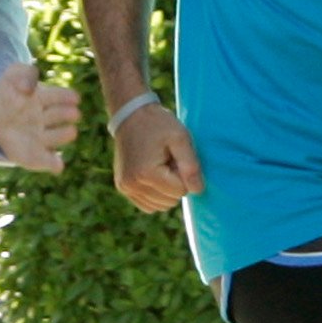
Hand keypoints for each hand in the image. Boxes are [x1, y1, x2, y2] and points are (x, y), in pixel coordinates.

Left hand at [0, 61, 80, 175]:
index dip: (66, 97)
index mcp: (44, 98)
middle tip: (74, 114)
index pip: (58, 96)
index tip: (75, 98)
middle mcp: (46, 119)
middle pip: (60, 115)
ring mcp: (41, 137)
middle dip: (67, 114)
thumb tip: (28, 88)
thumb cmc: (8, 92)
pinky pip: (44, 161)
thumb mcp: (12, 75)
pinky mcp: (33, 155)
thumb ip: (23, 73)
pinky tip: (58, 166)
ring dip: (63, 135)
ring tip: (71, 132)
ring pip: (56, 137)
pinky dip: (52, 164)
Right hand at [112, 99, 204, 214]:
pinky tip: (154, 176)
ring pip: (160, 206)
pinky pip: (148, 205)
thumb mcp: (180, 138)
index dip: (183, 174)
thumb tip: (197, 191)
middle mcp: (133, 184)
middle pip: (171, 201)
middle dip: (174, 183)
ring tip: (160, 166)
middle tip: (167, 160)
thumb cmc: (159, 125)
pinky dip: (156, 195)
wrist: (131, 116)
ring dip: (165, 190)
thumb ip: (191, 165)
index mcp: (147, 173)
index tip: (175, 157)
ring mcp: (126, 188)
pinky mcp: (123, 188)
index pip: (181, 191)